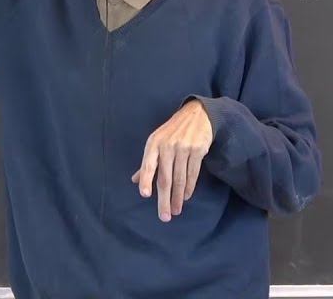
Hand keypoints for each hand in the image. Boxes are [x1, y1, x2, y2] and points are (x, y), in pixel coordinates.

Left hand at [131, 98, 212, 221]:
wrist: (197, 115)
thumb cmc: (172, 132)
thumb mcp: (156, 142)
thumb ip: (147, 162)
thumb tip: (134, 181)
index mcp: (153, 144)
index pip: (148, 165)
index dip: (145, 180)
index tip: (144, 195)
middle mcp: (167, 146)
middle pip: (165, 177)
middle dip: (164, 199)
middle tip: (165, 216)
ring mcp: (183, 148)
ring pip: (180, 178)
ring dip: (178, 197)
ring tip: (176, 210)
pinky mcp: (198, 150)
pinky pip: (193, 173)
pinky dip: (189, 187)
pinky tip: (186, 196)